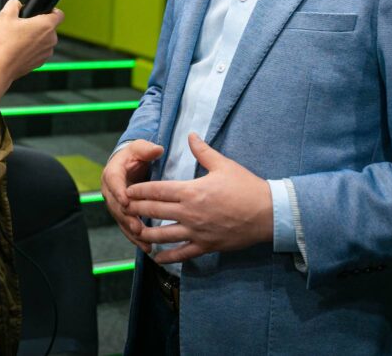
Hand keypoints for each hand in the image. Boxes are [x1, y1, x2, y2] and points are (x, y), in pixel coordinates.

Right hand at [0, 0, 63, 107]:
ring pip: (44, 40)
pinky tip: (19, 49)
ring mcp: (46, 52)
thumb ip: (14, 4)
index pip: (59, 14)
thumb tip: (17, 4)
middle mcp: (50, 40)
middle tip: (22, 27)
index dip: (51, 10)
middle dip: (38, 25)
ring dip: (35, 38)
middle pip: (49, 27)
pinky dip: (32, 49)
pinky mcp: (41, 62)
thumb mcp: (5, 15)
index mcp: (45, 26)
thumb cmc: (3, 45)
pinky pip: (39, 51)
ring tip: (18, 39)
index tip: (44, 12)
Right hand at [101, 140, 163, 252]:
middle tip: (137, 227)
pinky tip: (147, 247)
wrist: (128, 165)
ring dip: (131, 232)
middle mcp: (110, 190)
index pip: (113, 182)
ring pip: (121, 220)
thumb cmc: (135, 155)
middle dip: (126, 217)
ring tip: (144, 242)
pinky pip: (126, 227)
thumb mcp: (140, 148)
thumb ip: (147, 149)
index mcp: (112, 173)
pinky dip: (135, 238)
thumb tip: (157, 150)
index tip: (126, 201)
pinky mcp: (121, 214)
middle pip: (116, 206)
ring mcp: (115, 204)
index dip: (119, 192)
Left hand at [126, 133, 272, 263]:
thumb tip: (191, 134)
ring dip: (146, 232)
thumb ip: (203, 151)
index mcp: (191, 191)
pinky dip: (167, 256)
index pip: (157, 190)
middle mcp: (189, 212)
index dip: (139, 190)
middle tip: (124, 208)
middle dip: (137, 209)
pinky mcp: (206, 246)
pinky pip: (182, 253)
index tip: (128, 191)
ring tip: (134, 231)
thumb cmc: (246, 186)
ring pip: (163, 234)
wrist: (267, 213)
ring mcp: (196, 231)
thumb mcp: (223, 164)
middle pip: (155, 210)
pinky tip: (156, 257)